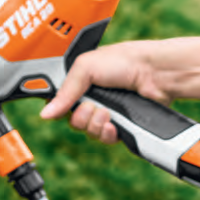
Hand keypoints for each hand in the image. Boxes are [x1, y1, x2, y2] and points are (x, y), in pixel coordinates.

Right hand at [39, 41, 173, 145]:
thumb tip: (45, 113)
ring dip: (96, 124)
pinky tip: (113, 125)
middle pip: (73, 121)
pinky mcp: (121, 125)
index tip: (65, 107)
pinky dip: (108, 134)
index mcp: (81, 83)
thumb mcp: (85, 67)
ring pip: (89, 132)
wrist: (154, 73)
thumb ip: (64, 91)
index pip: (61, 104)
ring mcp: (107, 113)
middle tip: (93, 106)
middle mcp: (93, 98)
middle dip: (82, 117)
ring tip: (108, 113)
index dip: (60, 108)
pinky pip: (105, 138)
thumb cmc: (124, 61)